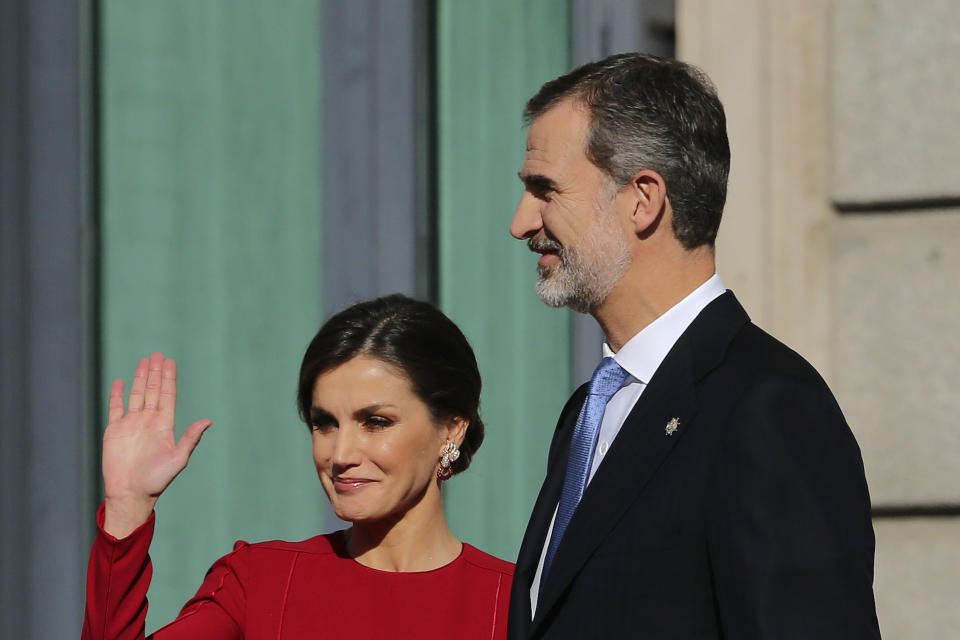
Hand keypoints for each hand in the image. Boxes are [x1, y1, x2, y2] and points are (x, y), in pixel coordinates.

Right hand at [102, 352, 210, 537]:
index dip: (169, 379)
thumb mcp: (178, 458)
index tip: (170, 362)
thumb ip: (191, 438)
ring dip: (141, 378)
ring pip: (137, 394)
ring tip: (144, 361)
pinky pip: (116, 407)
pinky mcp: (115, 430)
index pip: (167, 396)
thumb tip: (208, 421)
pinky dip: (118, 394)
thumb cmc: (156, 480)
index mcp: (164, 425)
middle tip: (158, 354)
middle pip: (153, 390)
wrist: (131, 493)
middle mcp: (148, 421)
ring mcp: (131, 424)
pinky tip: (121, 381)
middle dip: (156, 372)